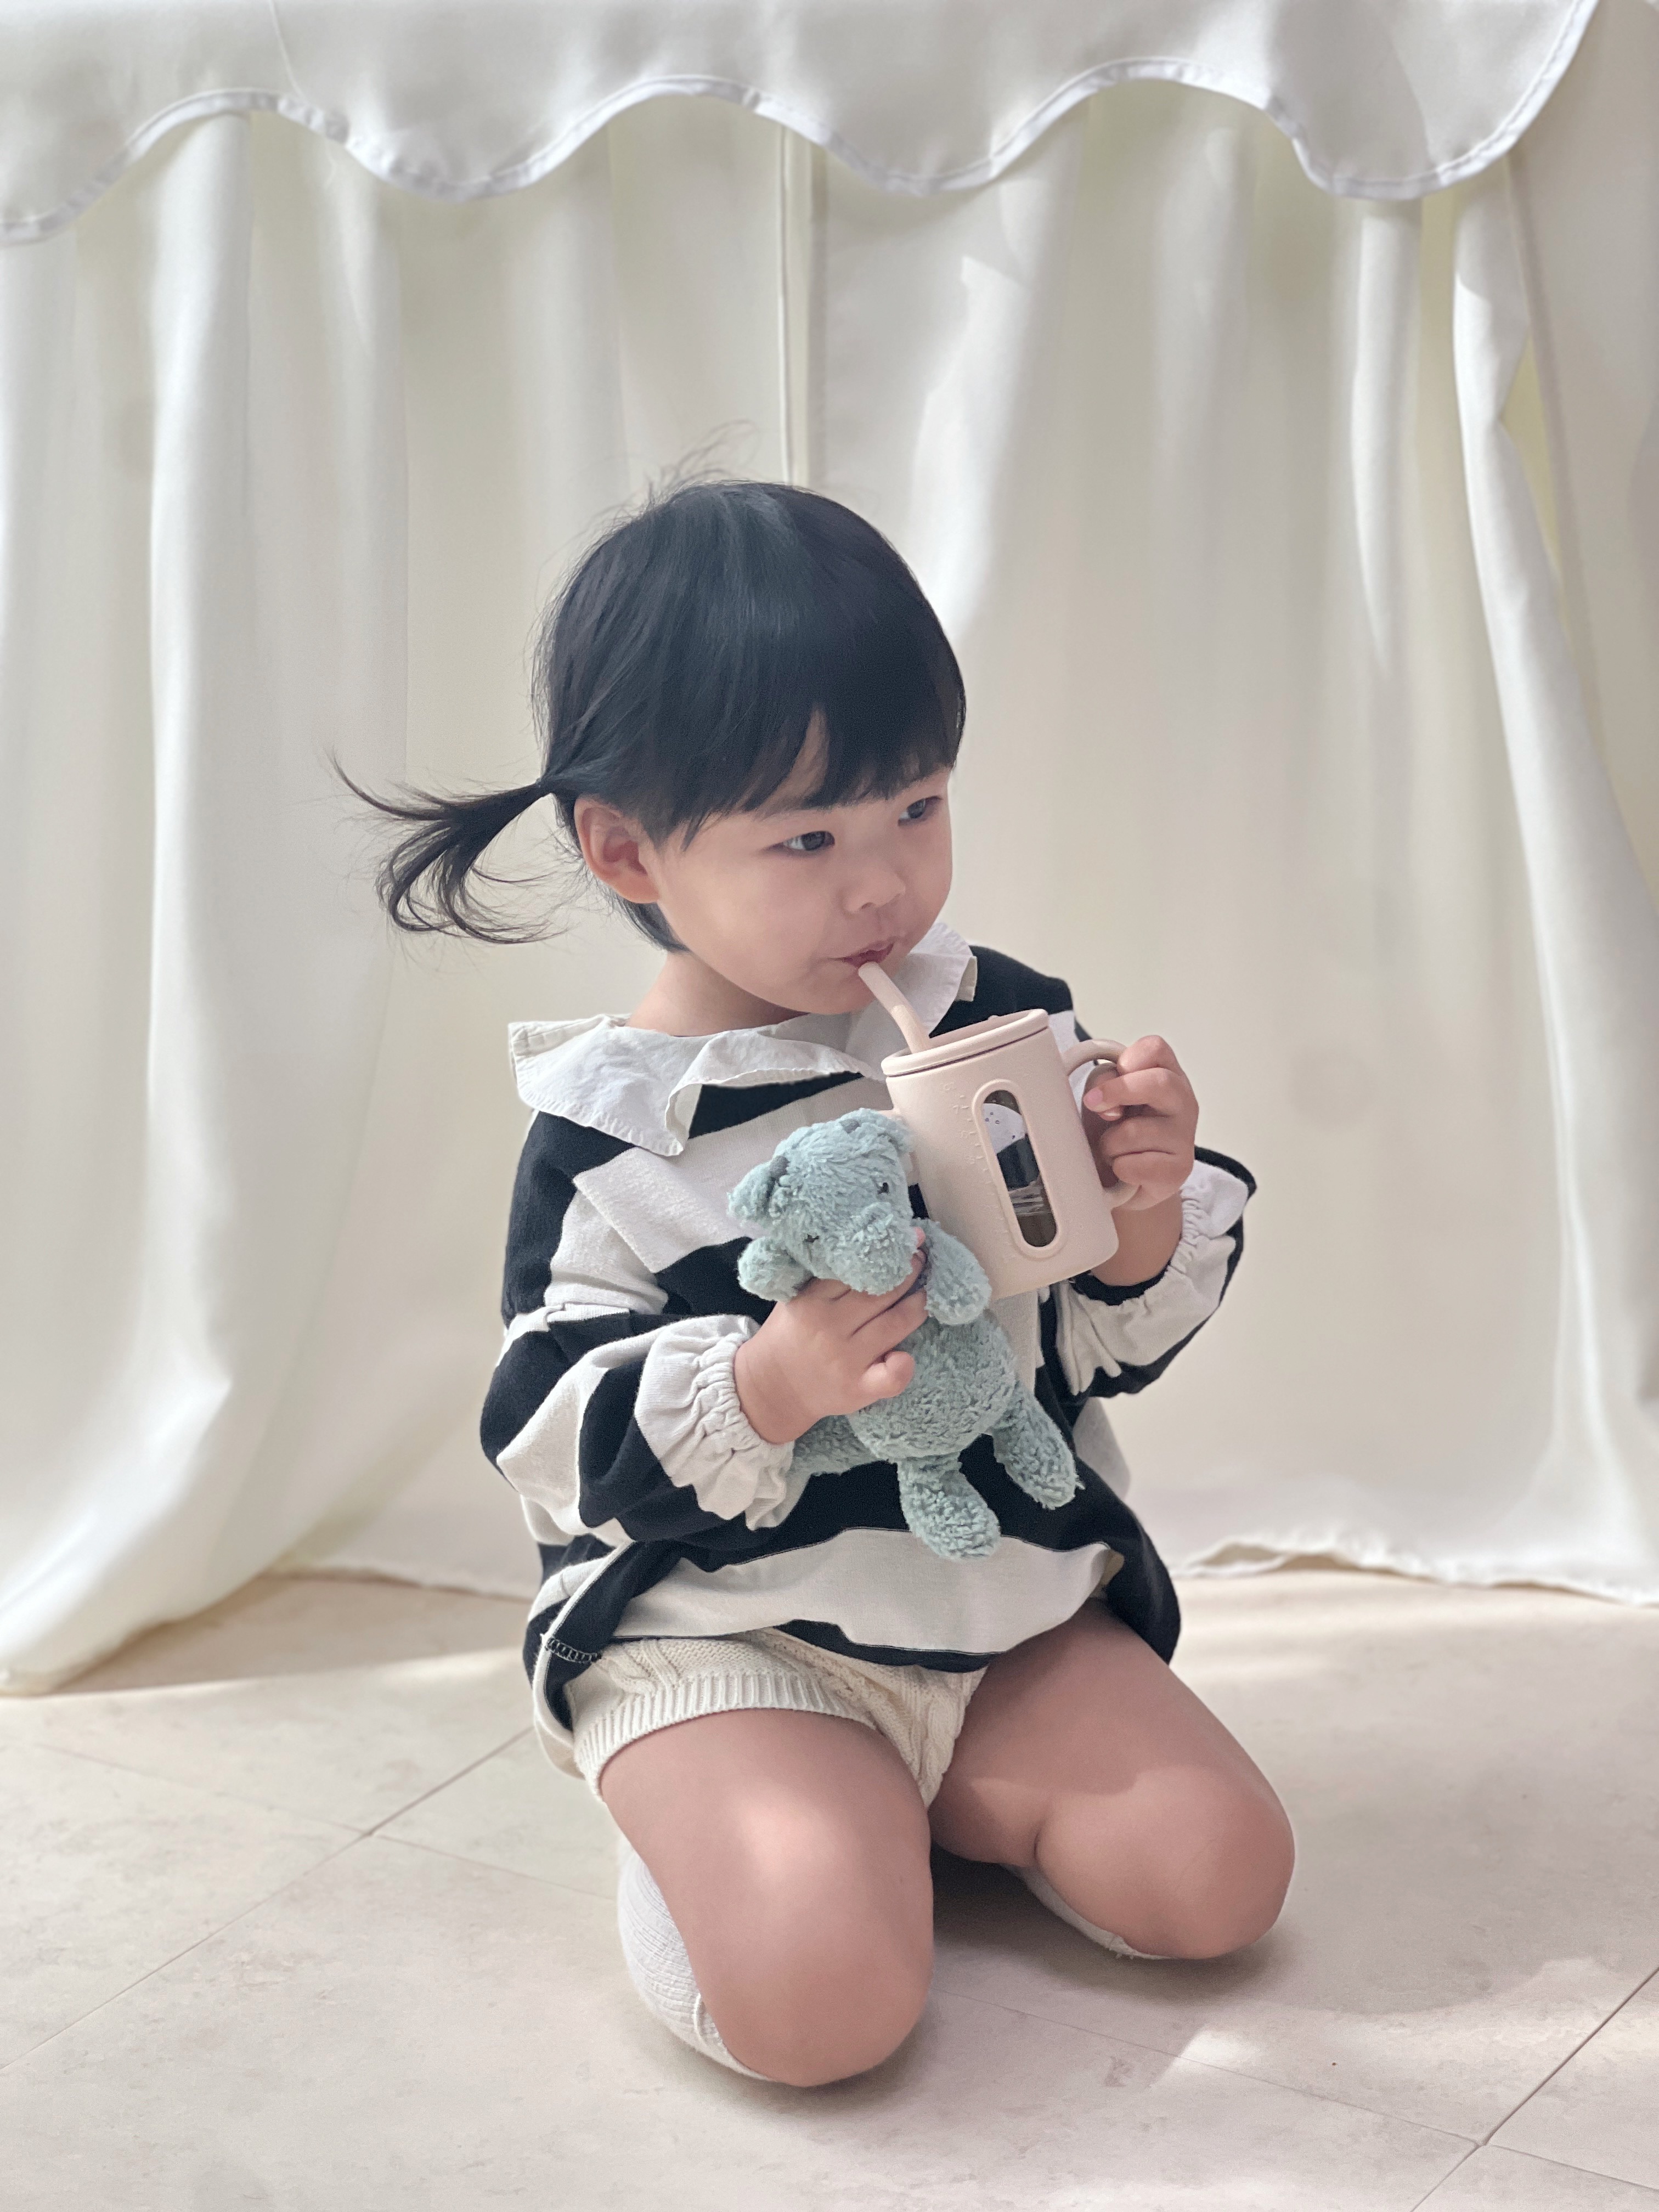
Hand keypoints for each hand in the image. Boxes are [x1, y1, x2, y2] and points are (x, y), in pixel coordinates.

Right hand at [733, 1231, 928, 1445]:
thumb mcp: (795, 1299)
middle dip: (907, 1270)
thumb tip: (865, 1243)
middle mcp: (830, 1328)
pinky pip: (891, 1377)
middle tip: (920, 1256)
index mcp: (812, 1302)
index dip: (882, 1252)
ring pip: (895, 1324)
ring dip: (917, 1304)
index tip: (901, 1237)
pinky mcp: (859, 1388)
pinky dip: (904, 1364)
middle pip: (880, 1293)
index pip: (855, 1270)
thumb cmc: (791, 1335)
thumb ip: (822, 1276)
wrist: (774, 1388)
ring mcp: (846, 1360)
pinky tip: (906, 1355)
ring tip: (926, 1290)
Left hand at [1080, 1035, 1197, 1213]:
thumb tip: (1099, 1096)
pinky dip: (1118, 1168)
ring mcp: (1185, 1136)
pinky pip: (1134, 1165)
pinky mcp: (1179, 1170)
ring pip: (1134, 1131)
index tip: (1104, 1083)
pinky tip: (1125, 1169)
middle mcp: (1183, 1102)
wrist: (1125, 1180)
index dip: (1125, 1062)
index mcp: (1168, 1075)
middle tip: (1094, 1106)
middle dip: (1117, 1092)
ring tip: (1114, 1150)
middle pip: (1160, 1082)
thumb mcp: (1105, 1097)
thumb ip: (1102, 1082)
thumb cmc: (1116, 1132)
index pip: (1155, 1048)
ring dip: (1109, 1143)